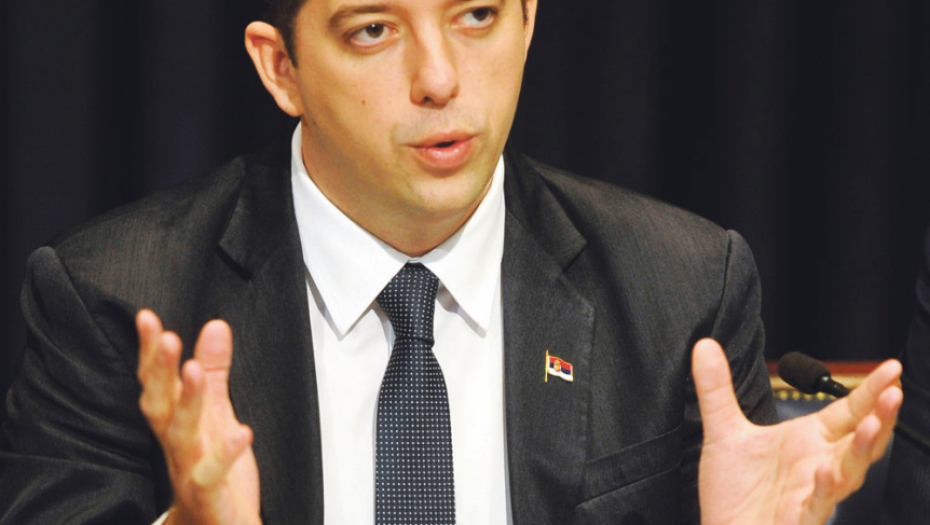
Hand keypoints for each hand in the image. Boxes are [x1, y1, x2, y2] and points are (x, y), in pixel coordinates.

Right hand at [136, 310, 260, 524]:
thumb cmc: (213, 473)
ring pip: (181, 435)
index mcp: (175, 425)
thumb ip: (215, 372)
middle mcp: (176, 446)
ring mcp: (188, 472)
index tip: (147, 318)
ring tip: (194, 370)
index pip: (156, 384)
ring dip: (187, 402)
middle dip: (159, 371)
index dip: (149, 352)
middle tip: (166, 337)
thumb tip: (215, 326)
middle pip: (159, 405)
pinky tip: (242, 432)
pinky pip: (211, 476)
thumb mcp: (216, 414)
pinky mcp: (208, 497)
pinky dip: (225, 455)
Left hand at [692, 338, 901, 524]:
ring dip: (862, 450)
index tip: (891, 368)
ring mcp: (812, 495)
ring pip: (848, 473)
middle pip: (861, 442)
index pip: (849, 411)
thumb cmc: (734, 492)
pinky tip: (824, 470)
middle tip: (893, 394)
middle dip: (880, 418)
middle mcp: (818, 467)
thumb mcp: (722, 432)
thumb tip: (705, 345)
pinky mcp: (797, 520)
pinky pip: (817, 505)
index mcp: (809, 442)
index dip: (872, 391)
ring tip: (871, 425)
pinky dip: (823, 489)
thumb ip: (716, 389)